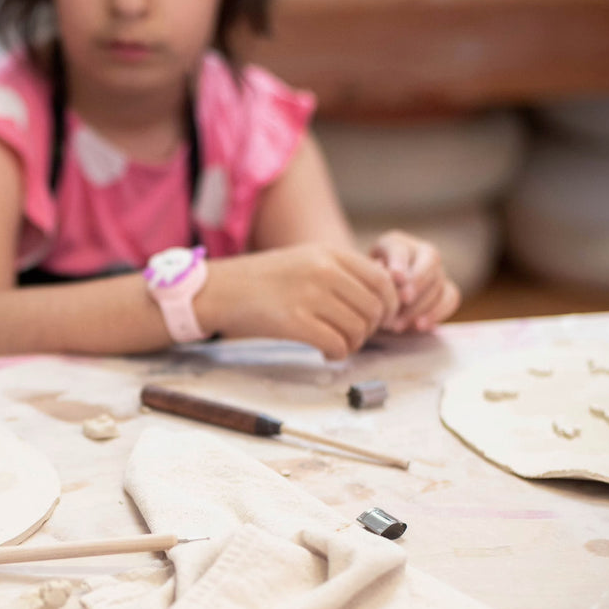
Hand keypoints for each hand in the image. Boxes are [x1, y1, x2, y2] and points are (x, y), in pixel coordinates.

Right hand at [197, 245, 400, 359]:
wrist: (219, 290)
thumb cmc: (262, 280)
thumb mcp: (304, 260)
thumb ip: (339, 272)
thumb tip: (380, 295)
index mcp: (329, 253)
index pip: (382, 280)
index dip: (390, 304)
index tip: (382, 319)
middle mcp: (323, 271)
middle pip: (374, 308)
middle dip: (371, 329)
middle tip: (354, 336)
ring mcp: (309, 296)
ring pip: (357, 329)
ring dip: (353, 344)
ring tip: (338, 345)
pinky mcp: (294, 322)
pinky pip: (336, 344)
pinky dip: (337, 354)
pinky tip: (325, 353)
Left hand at [369, 230, 460, 332]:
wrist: (374, 300)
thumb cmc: (364, 287)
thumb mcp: (362, 279)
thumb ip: (373, 275)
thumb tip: (387, 276)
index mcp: (394, 243)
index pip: (400, 248)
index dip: (399, 262)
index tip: (395, 277)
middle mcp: (420, 252)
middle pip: (430, 260)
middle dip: (417, 281)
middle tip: (404, 299)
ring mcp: (437, 271)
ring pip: (439, 282)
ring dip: (420, 304)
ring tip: (398, 323)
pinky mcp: (446, 290)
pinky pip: (450, 299)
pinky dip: (437, 313)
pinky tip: (419, 326)